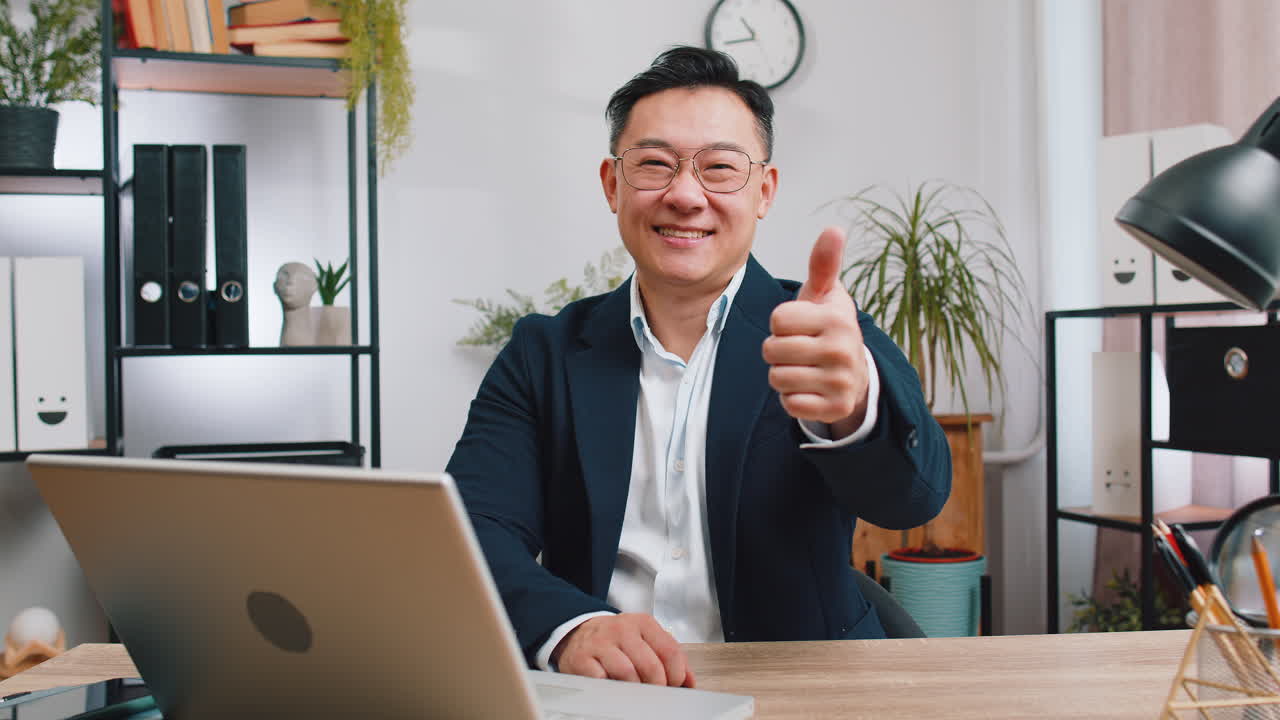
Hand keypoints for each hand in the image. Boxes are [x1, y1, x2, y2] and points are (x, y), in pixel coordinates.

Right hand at [551, 613, 695, 687]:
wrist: (578, 633)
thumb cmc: (616, 640)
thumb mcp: (645, 639)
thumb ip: (669, 657)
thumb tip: (690, 682)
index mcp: (643, 623)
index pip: (670, 651)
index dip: (676, 675)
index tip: (674, 685)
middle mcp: (622, 629)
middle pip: (651, 666)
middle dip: (658, 686)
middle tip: (656, 693)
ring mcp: (601, 643)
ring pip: (628, 674)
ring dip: (635, 690)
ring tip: (635, 691)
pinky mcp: (582, 659)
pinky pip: (602, 681)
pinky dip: (612, 690)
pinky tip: (614, 687)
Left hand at [763, 226, 869, 436]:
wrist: (855, 374)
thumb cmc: (828, 328)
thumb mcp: (825, 295)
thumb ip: (823, 264)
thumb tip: (834, 229)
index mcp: (837, 319)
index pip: (778, 319)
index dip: (782, 323)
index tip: (801, 326)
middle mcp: (843, 350)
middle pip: (772, 350)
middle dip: (778, 350)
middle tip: (800, 349)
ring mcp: (841, 382)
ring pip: (777, 378)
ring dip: (783, 374)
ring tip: (804, 368)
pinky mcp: (835, 409)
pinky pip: (789, 404)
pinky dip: (792, 398)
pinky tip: (810, 388)